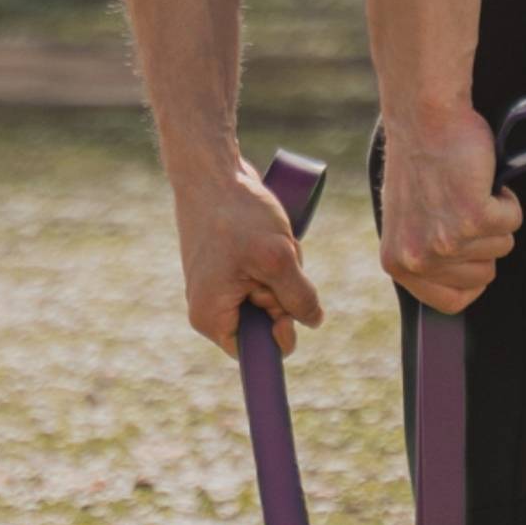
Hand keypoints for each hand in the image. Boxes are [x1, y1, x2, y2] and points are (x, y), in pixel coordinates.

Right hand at [173, 159, 323, 358]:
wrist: (213, 171)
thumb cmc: (237, 213)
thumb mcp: (279, 259)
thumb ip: (300, 298)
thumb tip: (313, 321)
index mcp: (212, 318)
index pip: (255, 353)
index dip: (280, 337)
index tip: (286, 313)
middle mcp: (212, 308)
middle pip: (269, 324)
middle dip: (284, 296)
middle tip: (275, 261)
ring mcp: (222, 288)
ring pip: (273, 298)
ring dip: (285, 274)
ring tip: (270, 243)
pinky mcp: (232, 268)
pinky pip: (268, 278)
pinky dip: (280, 261)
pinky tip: (271, 237)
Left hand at [378, 105, 522, 312]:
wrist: (424, 116)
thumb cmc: (420, 162)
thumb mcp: (410, 221)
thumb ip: (428, 256)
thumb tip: (462, 281)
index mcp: (398, 263)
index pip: (452, 302)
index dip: (471, 277)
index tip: (470, 252)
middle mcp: (419, 258)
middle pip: (484, 275)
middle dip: (484, 240)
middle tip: (461, 204)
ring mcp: (446, 241)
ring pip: (502, 246)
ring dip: (495, 216)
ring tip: (467, 188)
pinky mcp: (473, 217)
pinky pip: (513, 221)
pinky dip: (506, 198)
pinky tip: (479, 179)